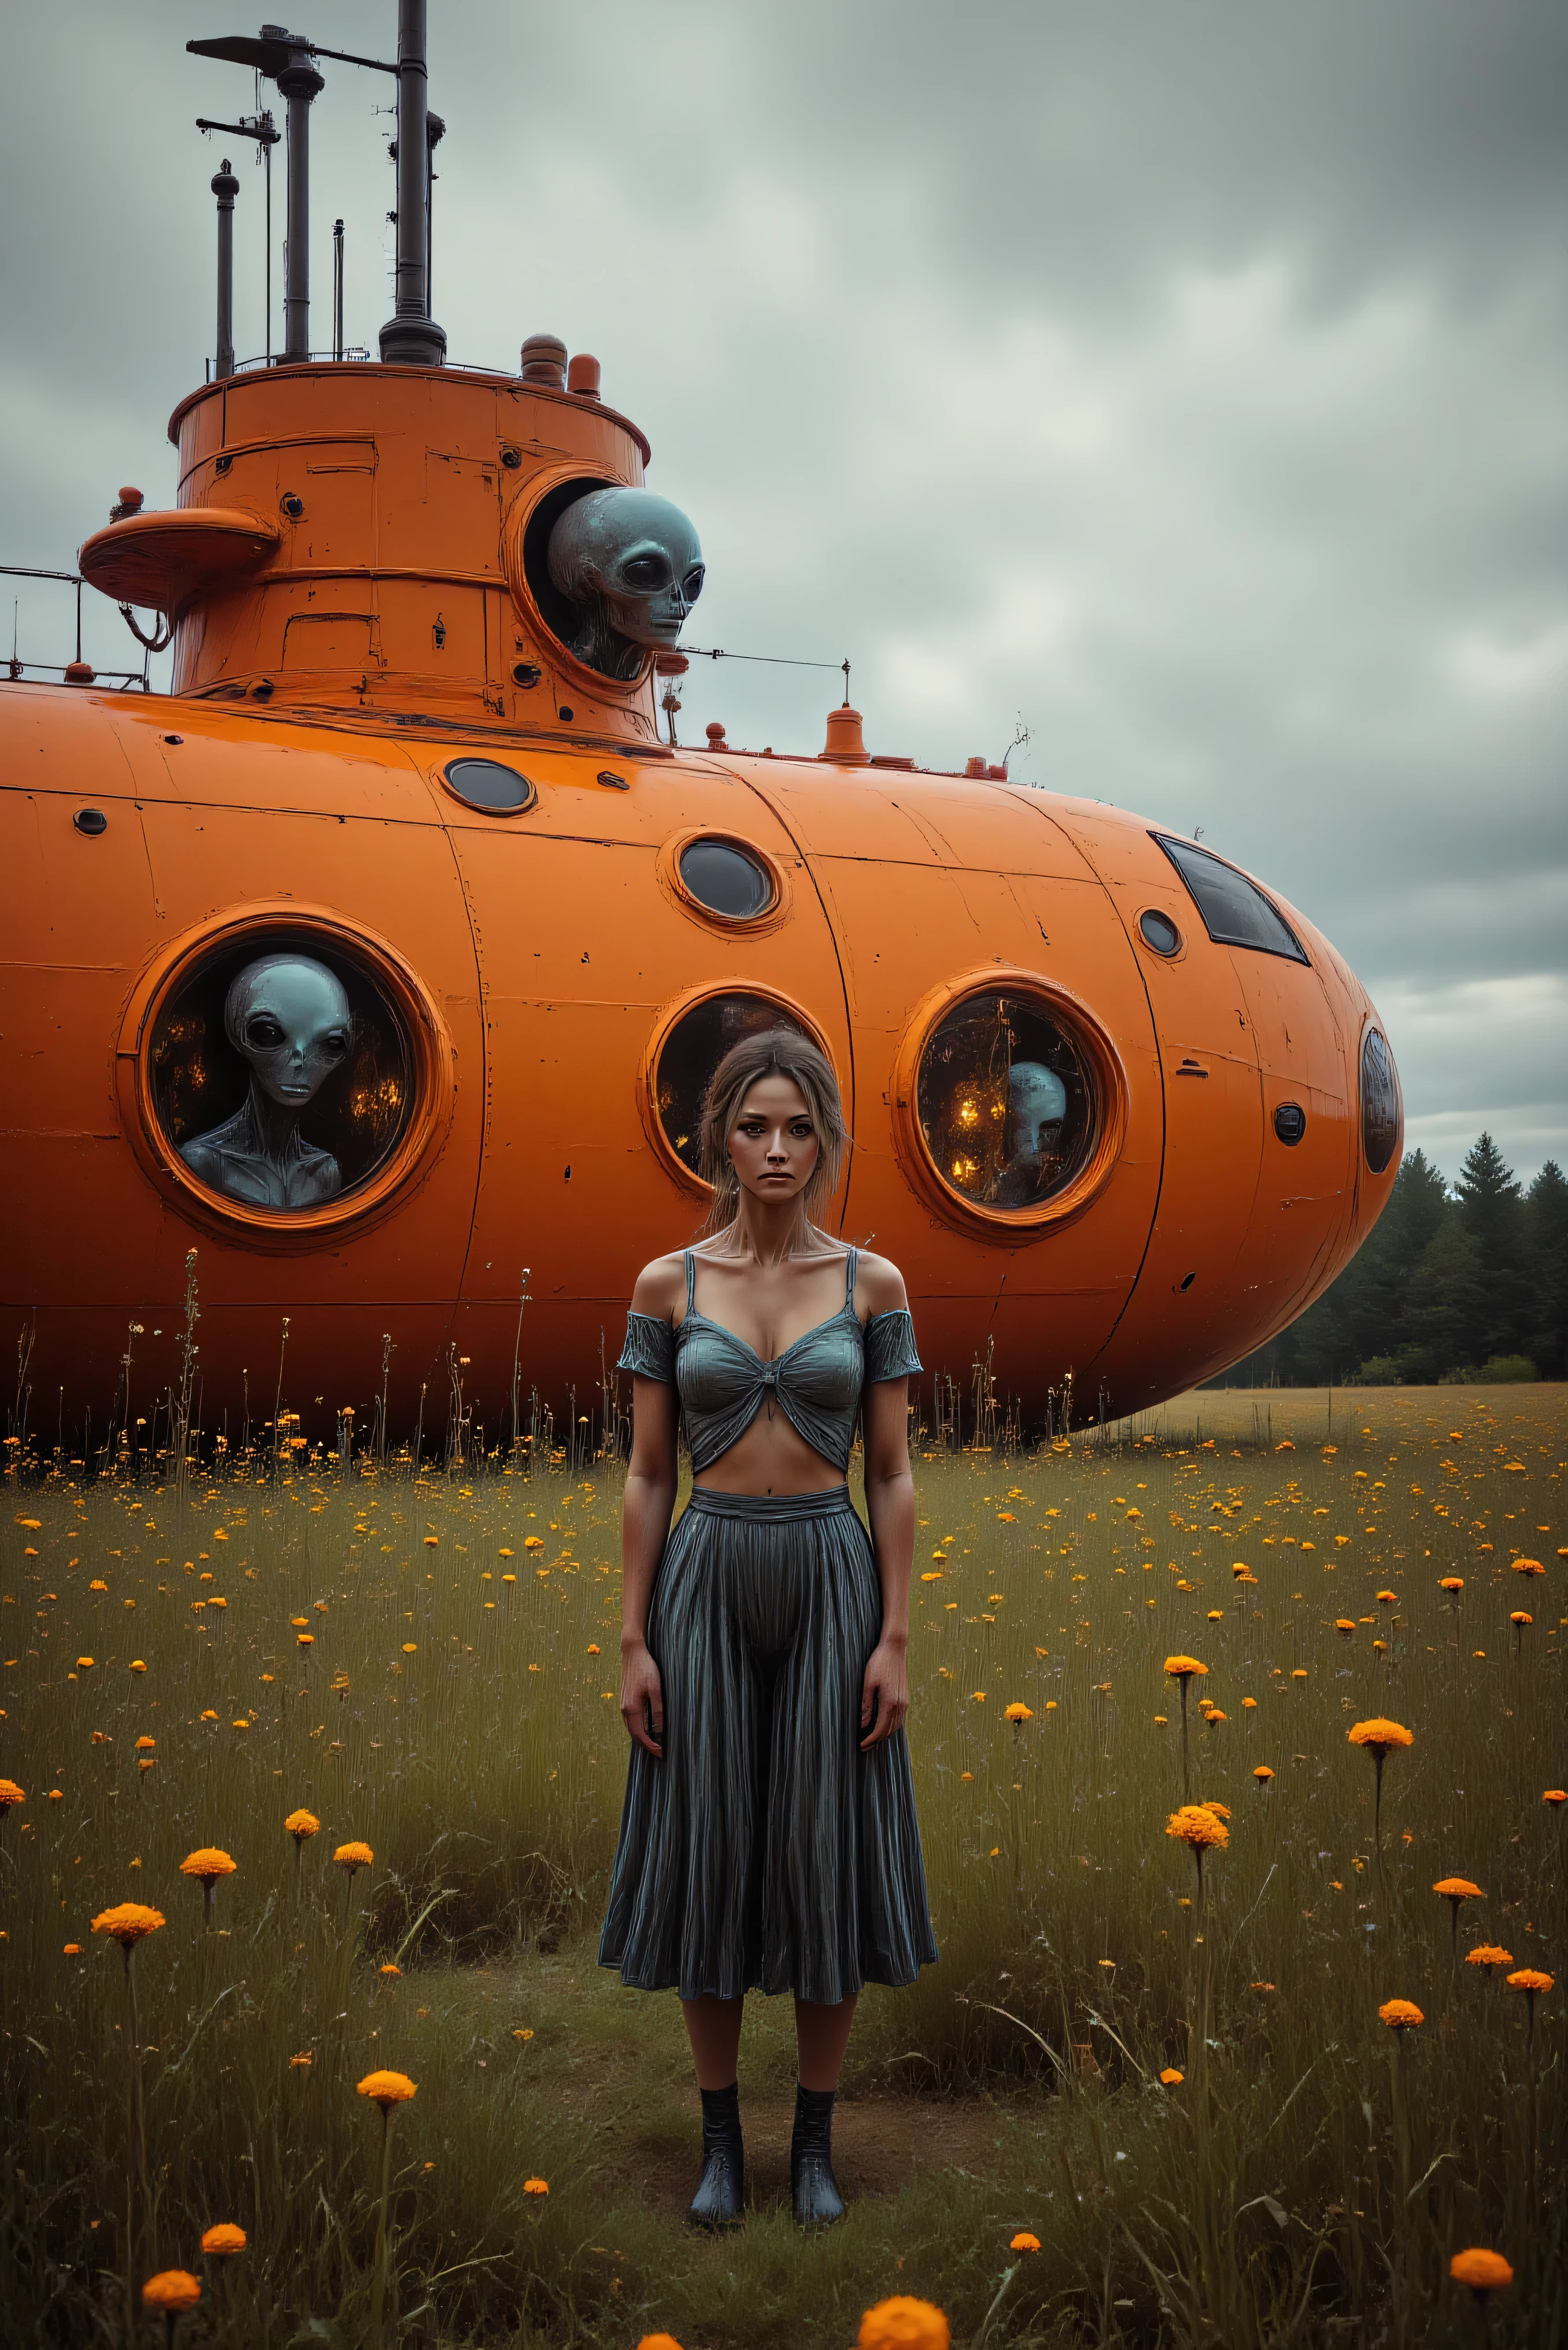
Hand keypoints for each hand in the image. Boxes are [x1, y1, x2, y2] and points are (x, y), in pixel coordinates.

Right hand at [620, 1639, 663, 1757]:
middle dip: (646, 1745)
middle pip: (634, 1735)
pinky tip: (648, 1727)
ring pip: (632, 1728)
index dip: (651, 1747)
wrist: (633, 1652)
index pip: (640, 1736)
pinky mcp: (625, 1700)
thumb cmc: (646, 1668)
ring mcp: (623, 1704)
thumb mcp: (656, 1689)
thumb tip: (660, 1730)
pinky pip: (631, 1720)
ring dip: (642, 1737)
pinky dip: (639, 1728)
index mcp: (631, 1709)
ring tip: (656, 1742)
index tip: (661, 1754)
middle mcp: (624, 1709)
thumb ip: (658, 1710)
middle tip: (660, 1752)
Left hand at [858, 1638, 908, 1749]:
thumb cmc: (878, 1662)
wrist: (894, 1648)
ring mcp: (905, 1701)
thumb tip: (863, 1724)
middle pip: (889, 1730)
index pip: (880, 1729)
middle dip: (877, 1741)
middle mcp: (900, 1704)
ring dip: (884, 1735)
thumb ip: (866, 1705)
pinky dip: (891, 1726)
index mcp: (890, 1702)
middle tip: (864, 1746)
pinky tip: (883, 1726)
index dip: (870, 1740)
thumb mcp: (868, 1683)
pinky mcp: (906, 1697)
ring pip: (896, 1726)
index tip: (861, 1745)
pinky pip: (900, 1718)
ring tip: (872, 1739)